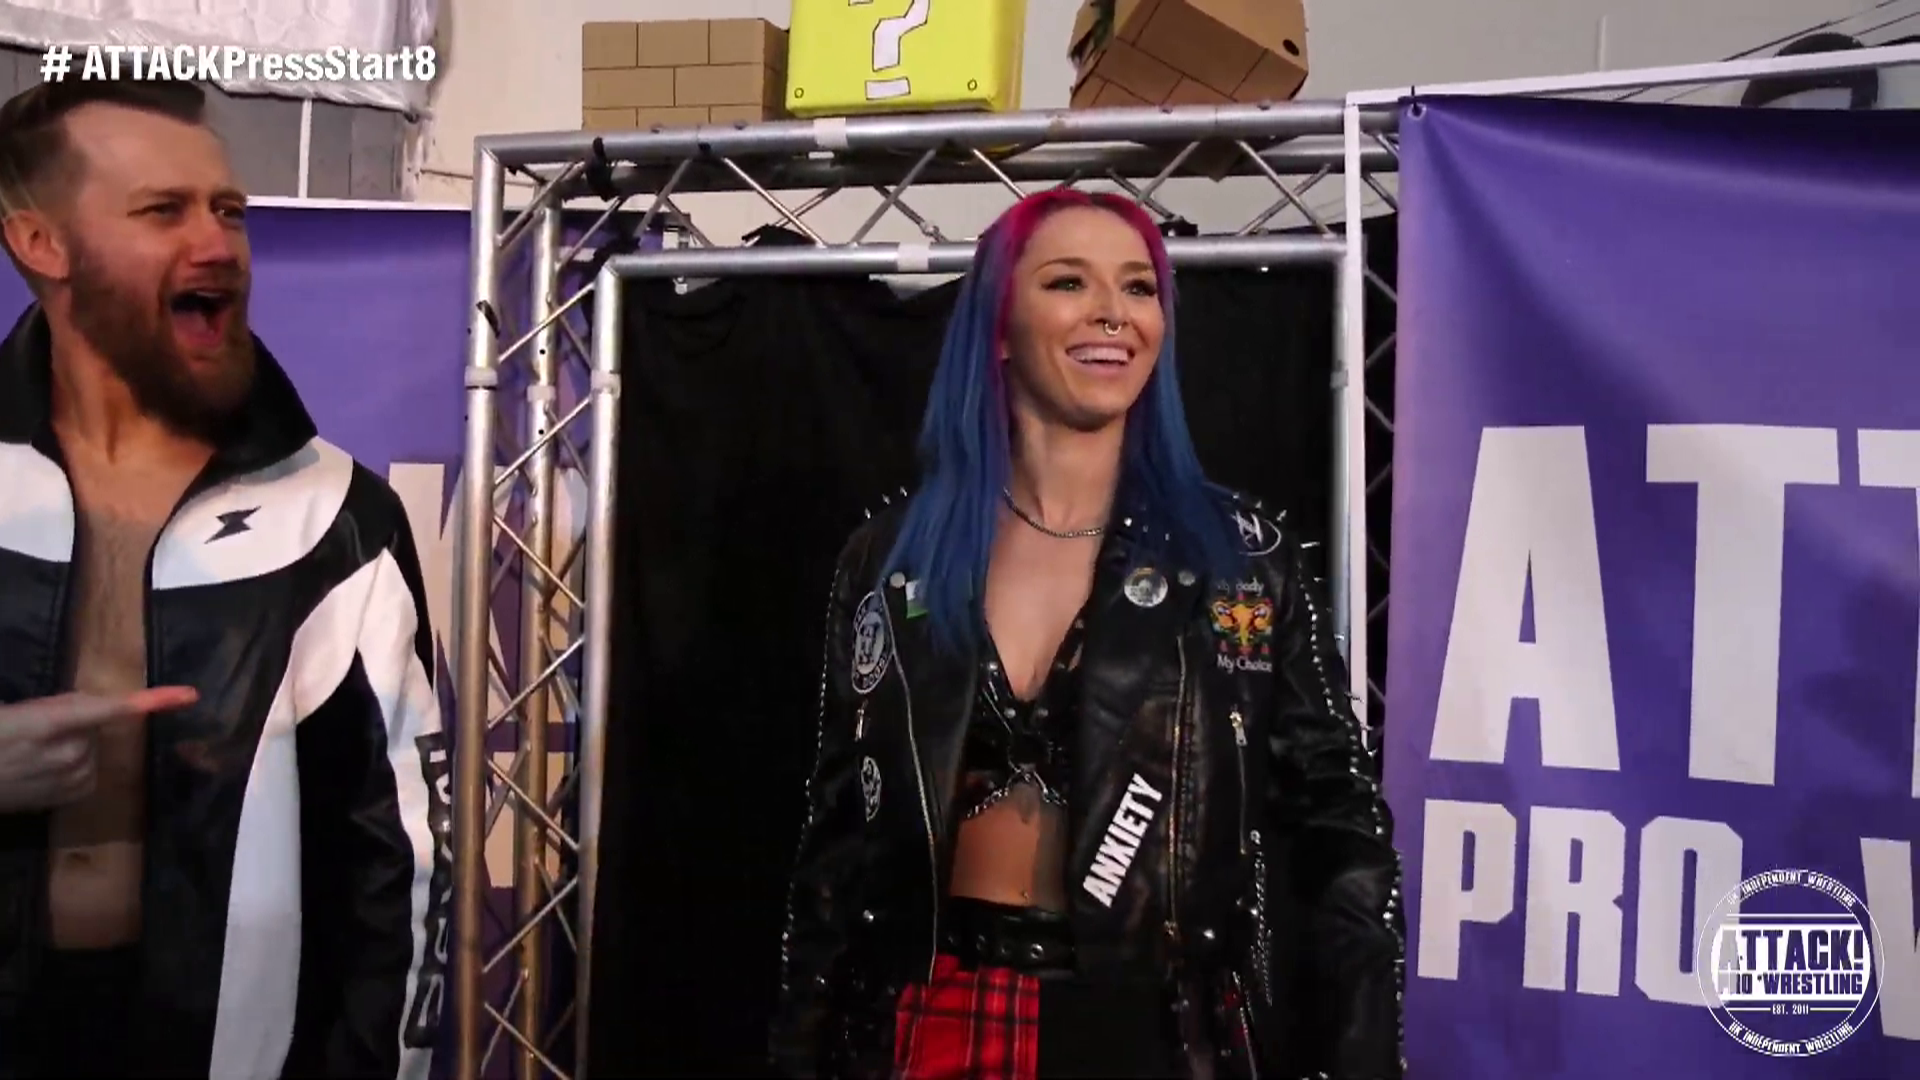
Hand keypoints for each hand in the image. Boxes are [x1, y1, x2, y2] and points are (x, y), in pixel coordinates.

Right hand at [0, 687, 197, 811]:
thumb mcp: (11, 713)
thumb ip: (54, 709)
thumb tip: (85, 707)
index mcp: (48, 722)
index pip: (108, 709)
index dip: (151, 701)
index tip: (188, 696)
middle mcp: (67, 753)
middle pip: (95, 726)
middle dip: (75, 721)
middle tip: (33, 726)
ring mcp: (68, 779)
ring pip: (90, 750)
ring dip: (72, 745)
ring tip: (30, 749)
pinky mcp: (65, 799)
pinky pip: (84, 773)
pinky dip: (71, 766)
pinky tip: (39, 767)